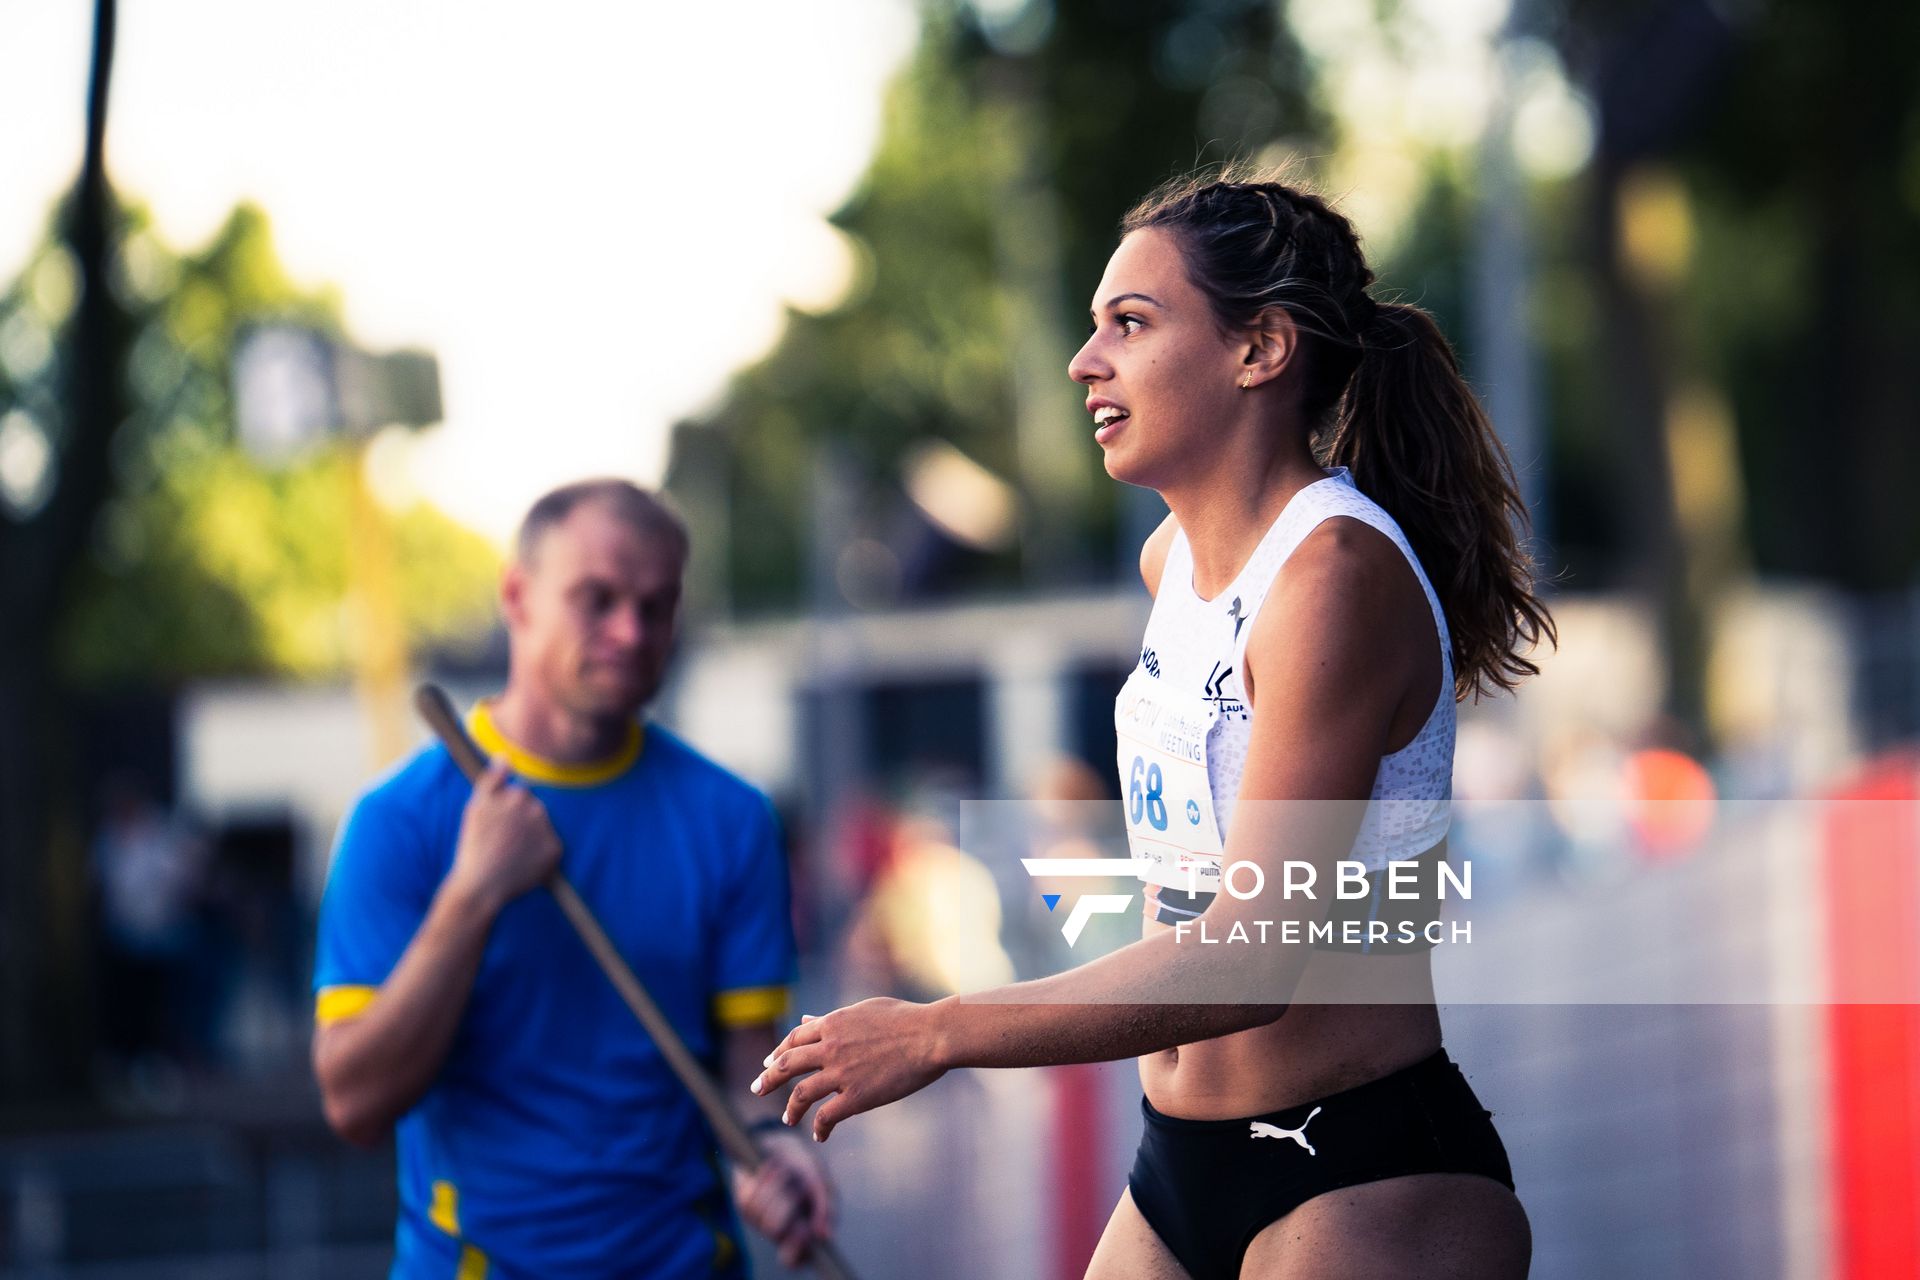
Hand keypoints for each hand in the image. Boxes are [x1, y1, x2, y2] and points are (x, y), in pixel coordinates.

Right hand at [447, 757, 562, 912]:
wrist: (480, 884)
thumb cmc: (474, 845)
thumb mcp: (476, 807)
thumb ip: (492, 779)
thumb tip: (505, 756)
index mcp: (519, 795)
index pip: (521, 796)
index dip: (507, 813)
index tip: (496, 828)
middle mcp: (537, 809)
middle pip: (535, 812)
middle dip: (522, 824)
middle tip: (502, 843)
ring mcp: (547, 830)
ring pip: (543, 830)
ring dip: (532, 838)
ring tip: (512, 855)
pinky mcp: (555, 851)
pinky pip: (551, 848)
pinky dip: (541, 856)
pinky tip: (523, 864)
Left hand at [731, 1129, 832, 1268]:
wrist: (779, 1140)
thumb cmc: (805, 1164)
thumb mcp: (821, 1182)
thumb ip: (826, 1208)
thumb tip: (825, 1237)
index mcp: (803, 1232)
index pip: (794, 1260)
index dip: (797, 1247)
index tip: (804, 1229)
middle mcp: (780, 1231)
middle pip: (776, 1229)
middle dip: (786, 1202)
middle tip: (794, 1187)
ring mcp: (760, 1220)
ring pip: (761, 1213)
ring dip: (775, 1187)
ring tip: (784, 1173)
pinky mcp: (744, 1205)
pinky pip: (747, 1200)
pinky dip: (760, 1181)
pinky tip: (767, 1171)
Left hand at [750, 998, 946, 1141]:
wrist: (931, 1035)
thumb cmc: (906, 1019)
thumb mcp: (864, 1010)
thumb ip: (833, 1018)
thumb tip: (808, 1018)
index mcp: (832, 1024)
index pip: (794, 1039)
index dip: (779, 1053)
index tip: (769, 1064)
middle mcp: (830, 1047)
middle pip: (787, 1065)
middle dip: (768, 1079)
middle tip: (757, 1089)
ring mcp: (841, 1073)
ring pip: (801, 1094)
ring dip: (791, 1109)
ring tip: (788, 1119)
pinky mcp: (856, 1097)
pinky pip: (827, 1117)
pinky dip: (819, 1128)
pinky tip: (819, 1135)